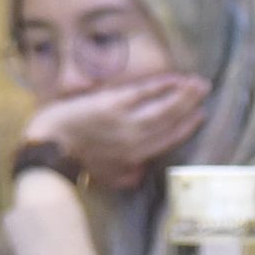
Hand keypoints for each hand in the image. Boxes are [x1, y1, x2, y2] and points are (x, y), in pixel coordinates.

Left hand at [24, 73, 210, 190]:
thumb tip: (143, 171)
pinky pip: (144, 93)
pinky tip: (174, 77)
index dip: (186, 127)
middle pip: (171, 121)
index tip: (200, 115)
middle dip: (190, 105)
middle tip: (204, 89)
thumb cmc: (75, 161)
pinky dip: (161, 85)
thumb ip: (127, 174)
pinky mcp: (113, 106)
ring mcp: (126, 123)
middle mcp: (136, 141)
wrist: (50, 149)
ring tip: (197, 82)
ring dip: (183, 93)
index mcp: (136, 158)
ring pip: (163, 107)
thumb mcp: (105, 176)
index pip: (168, 139)